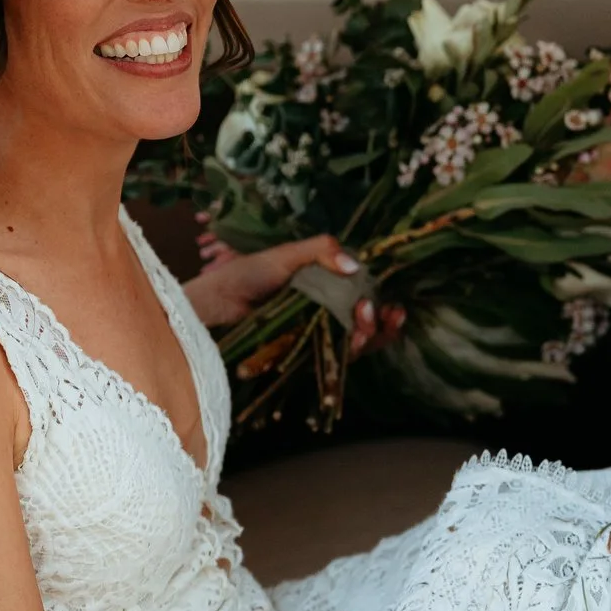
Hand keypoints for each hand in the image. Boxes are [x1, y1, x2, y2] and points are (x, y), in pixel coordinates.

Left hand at [184, 229, 397, 355]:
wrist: (215, 304)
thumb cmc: (248, 275)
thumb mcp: (287, 255)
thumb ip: (321, 251)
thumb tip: (356, 264)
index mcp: (326, 286)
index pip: (364, 296)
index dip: (382, 302)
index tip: (395, 306)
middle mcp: (325, 313)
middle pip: (365, 323)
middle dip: (379, 322)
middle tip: (370, 311)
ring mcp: (315, 337)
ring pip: (354, 343)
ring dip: (368, 336)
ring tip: (363, 324)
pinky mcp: (302, 356)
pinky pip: (332, 359)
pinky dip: (348, 352)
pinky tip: (355, 341)